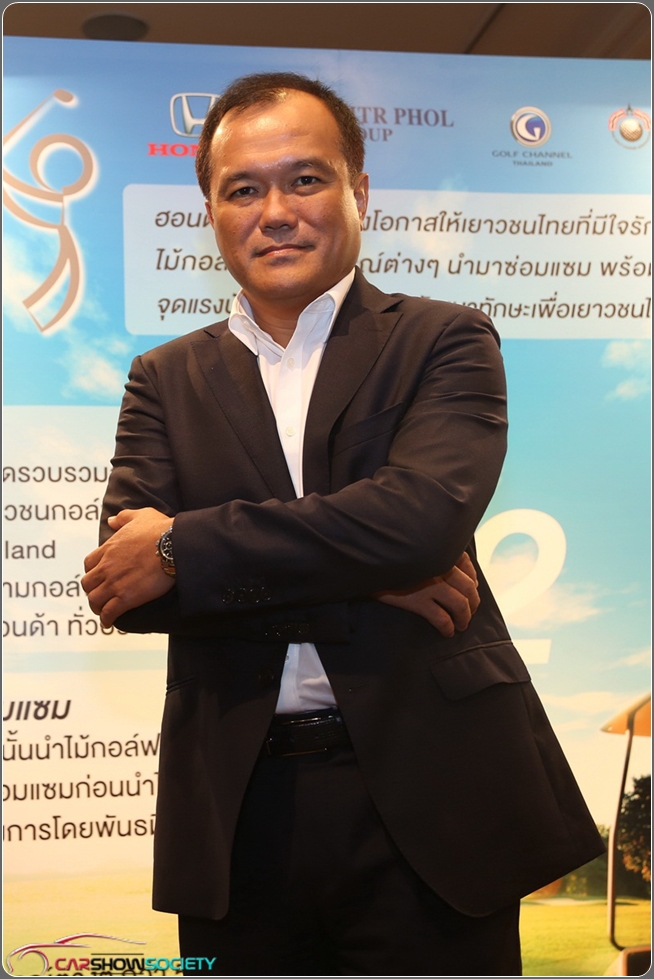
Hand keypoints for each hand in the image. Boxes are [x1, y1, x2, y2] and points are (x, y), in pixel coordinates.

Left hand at [82, 508, 174, 626]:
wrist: (173, 545)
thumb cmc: (159, 529)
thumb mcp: (140, 516)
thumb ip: (123, 518)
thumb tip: (111, 521)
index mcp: (109, 548)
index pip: (89, 564)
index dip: (92, 572)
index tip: (99, 576)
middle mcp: (107, 567)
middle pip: (88, 584)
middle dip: (92, 590)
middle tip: (100, 595)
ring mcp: (115, 583)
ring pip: (94, 600)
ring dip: (97, 606)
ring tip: (103, 611)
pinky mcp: (126, 597)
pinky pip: (109, 612)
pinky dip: (106, 619)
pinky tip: (109, 622)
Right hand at [375, 552, 479, 636]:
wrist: (366, 560)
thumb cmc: (388, 553)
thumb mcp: (412, 545)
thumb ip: (430, 550)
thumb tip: (448, 566)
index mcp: (440, 549)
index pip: (467, 565)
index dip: (473, 579)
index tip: (472, 587)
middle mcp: (439, 565)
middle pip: (468, 588)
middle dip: (473, 603)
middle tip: (470, 612)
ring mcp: (430, 584)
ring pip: (460, 605)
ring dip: (464, 618)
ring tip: (462, 625)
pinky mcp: (418, 601)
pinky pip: (441, 618)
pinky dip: (448, 627)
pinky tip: (447, 631)